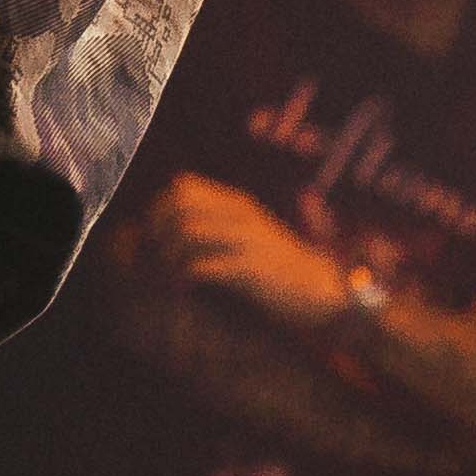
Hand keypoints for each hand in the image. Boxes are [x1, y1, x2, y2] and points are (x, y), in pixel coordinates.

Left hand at [141, 175, 359, 330]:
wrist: (321, 288)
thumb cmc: (278, 266)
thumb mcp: (247, 235)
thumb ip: (216, 226)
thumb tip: (169, 230)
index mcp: (237, 204)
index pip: (183, 187)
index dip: (160, 209)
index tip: (154, 236)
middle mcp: (240, 215)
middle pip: (180, 203)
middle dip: (158, 230)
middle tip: (156, 256)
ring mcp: (246, 240)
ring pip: (188, 231)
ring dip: (169, 255)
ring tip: (169, 274)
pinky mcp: (250, 269)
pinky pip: (204, 266)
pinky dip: (186, 276)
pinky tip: (185, 287)